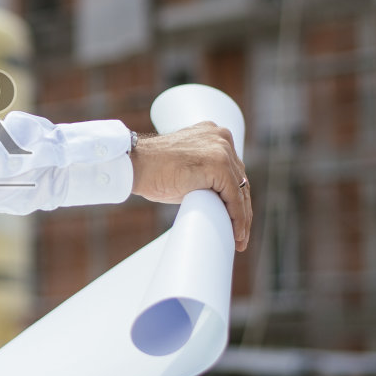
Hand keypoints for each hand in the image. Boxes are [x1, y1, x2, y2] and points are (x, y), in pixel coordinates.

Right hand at [131, 121, 251, 250]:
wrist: (134, 165)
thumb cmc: (152, 170)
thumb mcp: (186, 167)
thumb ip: (205, 175)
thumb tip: (219, 201)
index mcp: (214, 135)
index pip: (234, 172)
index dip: (237, 198)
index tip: (237, 220)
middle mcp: (221, 138)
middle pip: (240, 181)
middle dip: (242, 211)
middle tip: (240, 235)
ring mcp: (221, 150)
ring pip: (241, 191)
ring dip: (242, 219)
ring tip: (238, 240)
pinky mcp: (219, 165)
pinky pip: (234, 198)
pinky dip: (237, 219)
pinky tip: (236, 234)